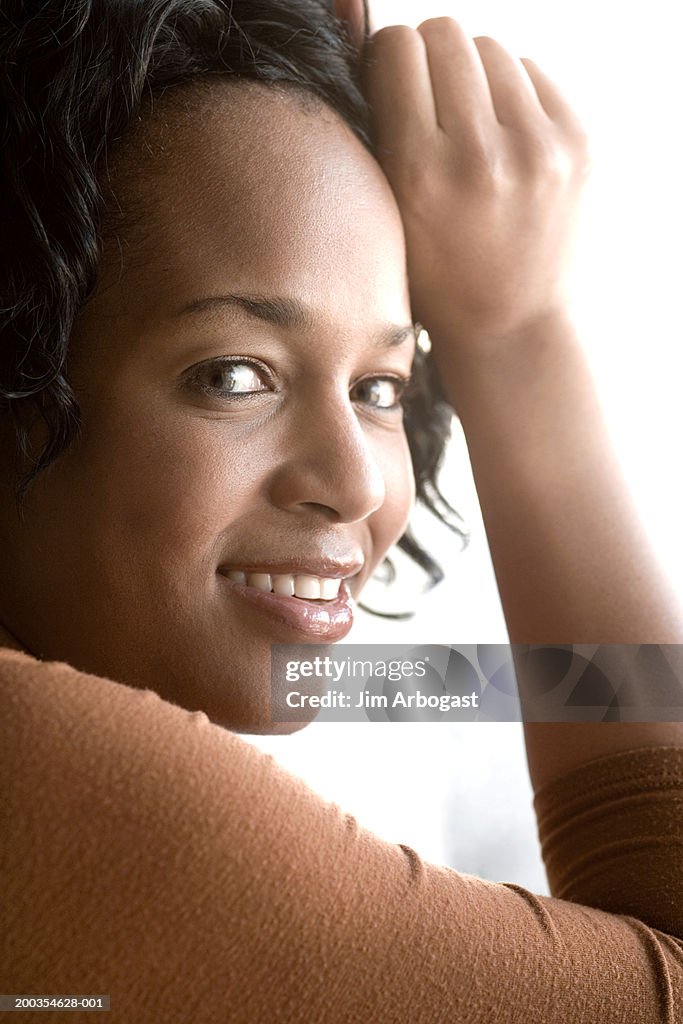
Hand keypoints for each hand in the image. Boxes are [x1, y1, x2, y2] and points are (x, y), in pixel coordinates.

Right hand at [363, 19, 591, 348]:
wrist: (511, 324)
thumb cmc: (436, 274)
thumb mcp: (387, 215)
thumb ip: (381, 132)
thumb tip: (386, 49)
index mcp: (421, 173)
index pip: (398, 48)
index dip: (390, 58)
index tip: (395, 81)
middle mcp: (482, 155)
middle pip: (447, 34)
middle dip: (432, 57)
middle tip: (433, 98)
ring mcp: (539, 149)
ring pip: (493, 48)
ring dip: (476, 75)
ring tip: (472, 124)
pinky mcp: (579, 145)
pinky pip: (534, 73)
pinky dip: (515, 95)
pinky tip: (507, 139)